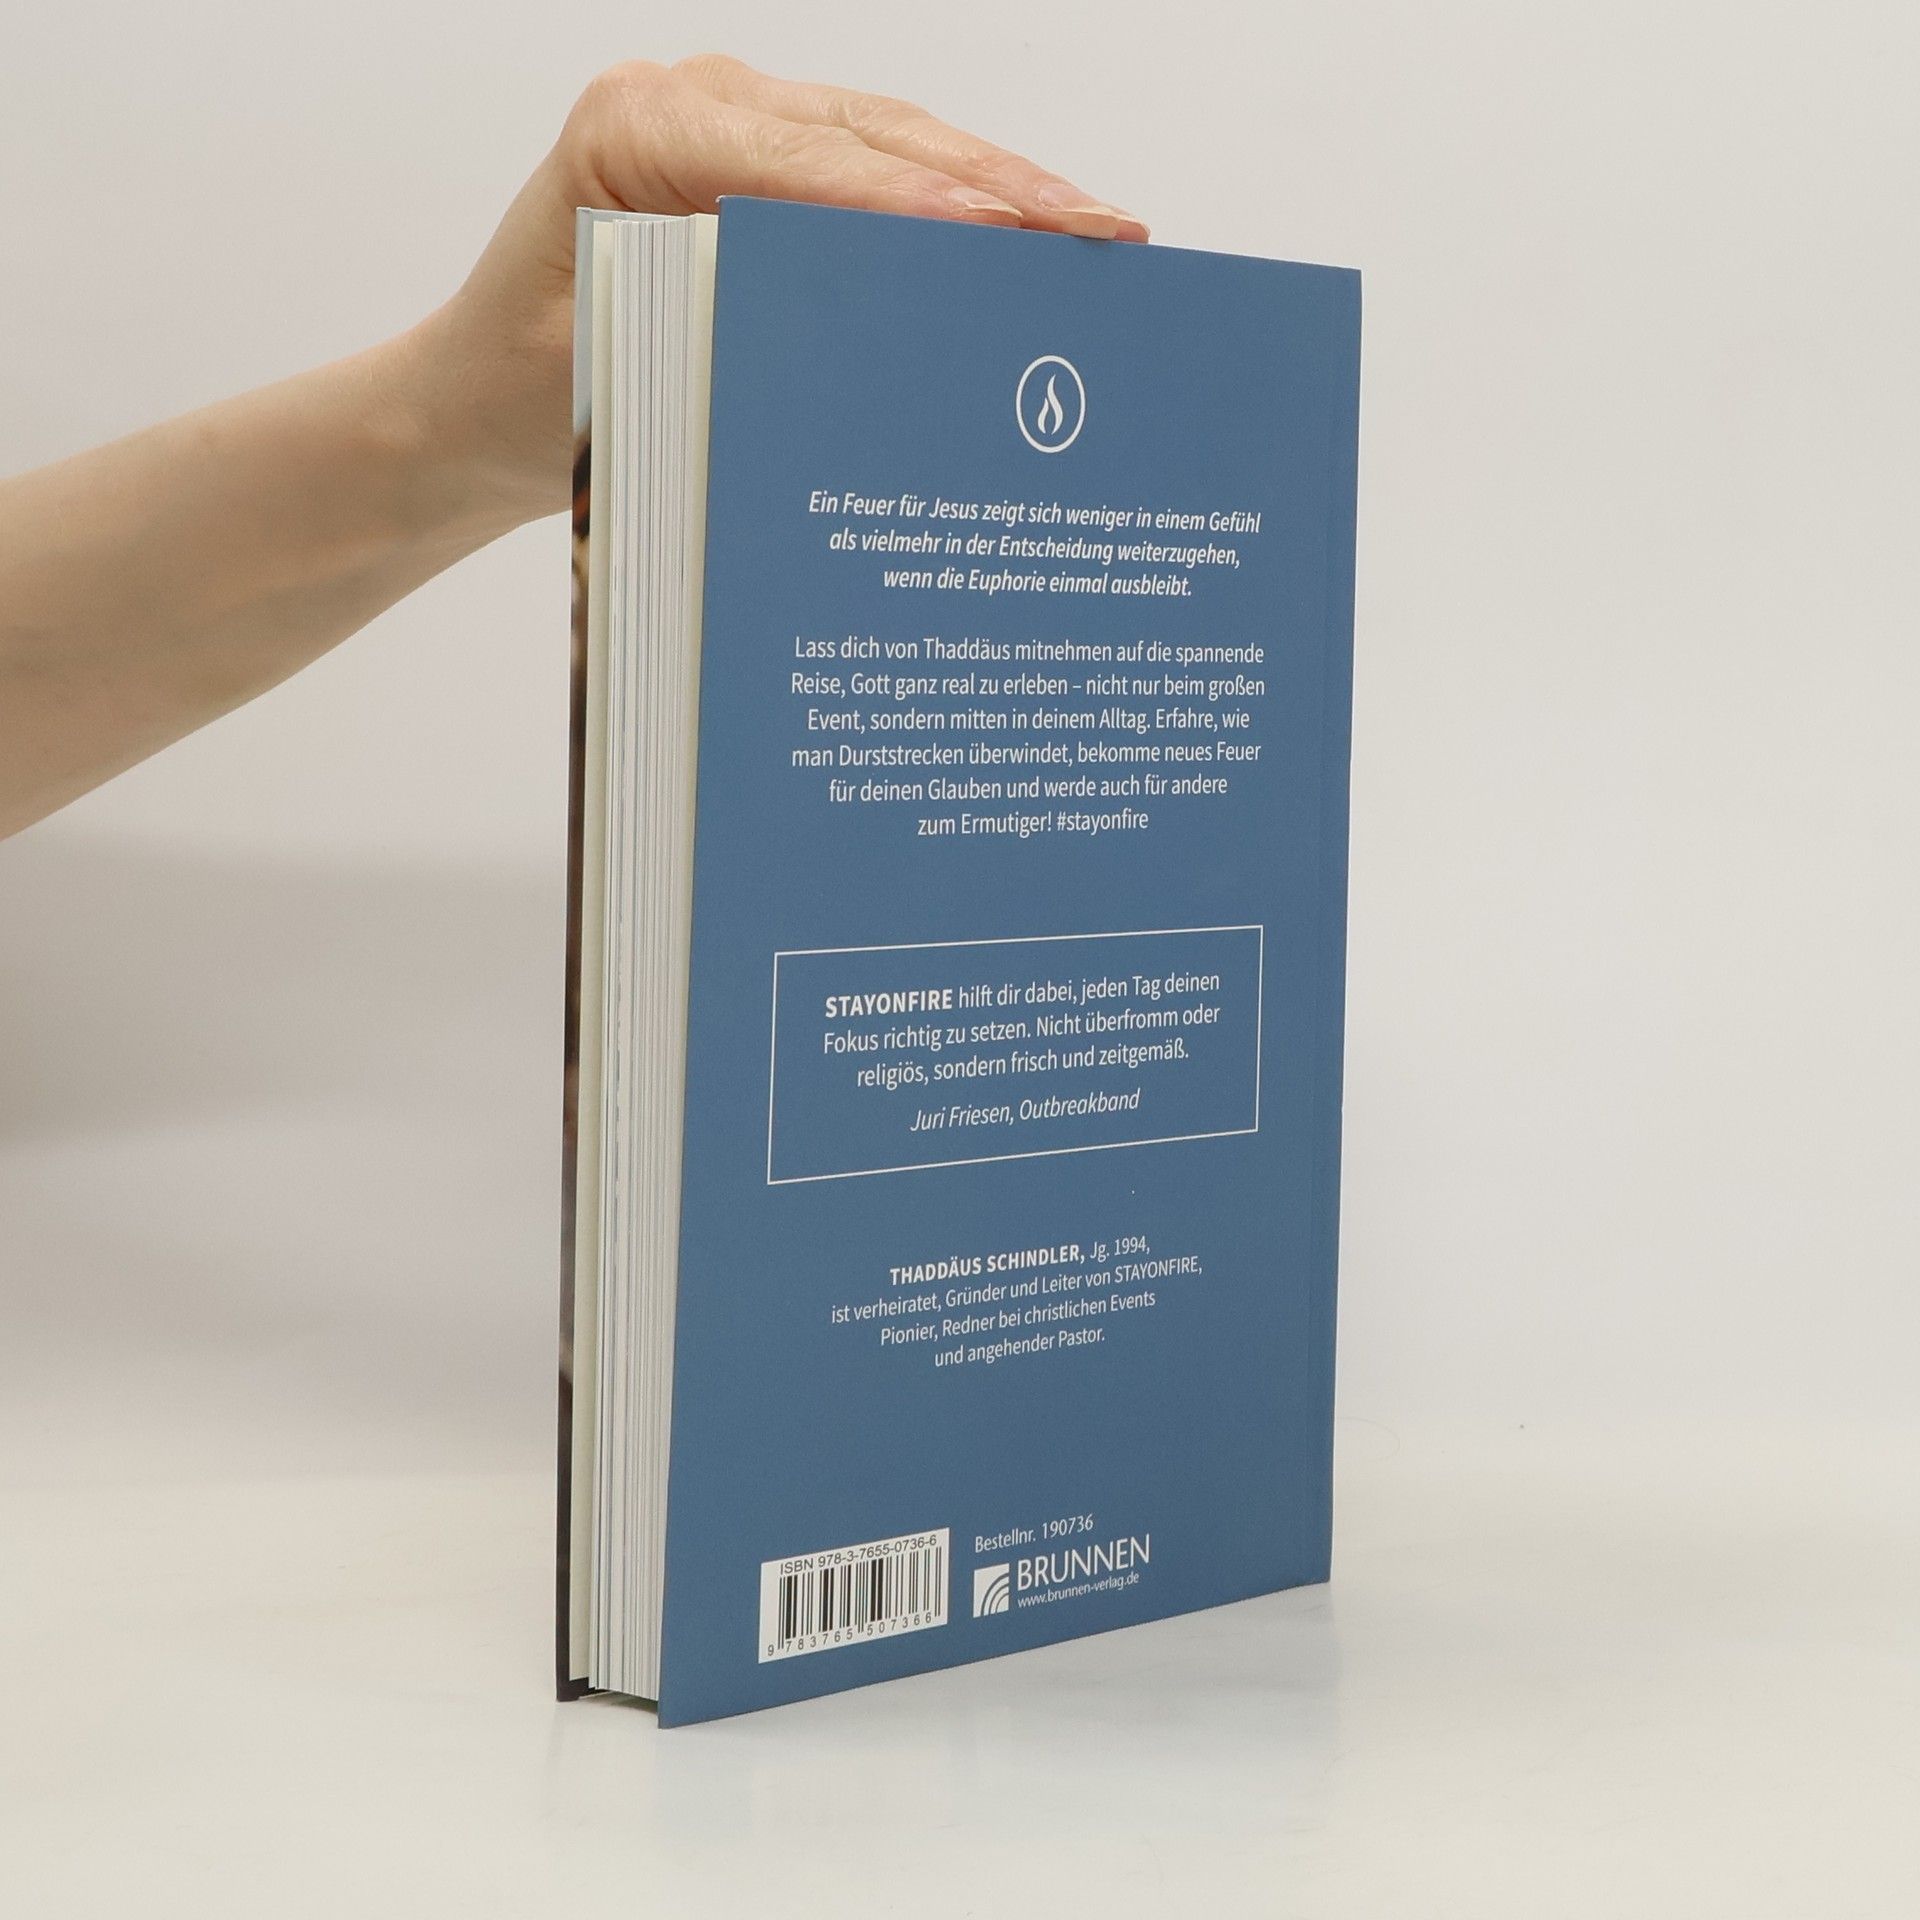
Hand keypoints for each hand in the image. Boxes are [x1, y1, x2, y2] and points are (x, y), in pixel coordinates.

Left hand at [411, 55, 1147, 529]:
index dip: (924, 204)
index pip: (811, 164)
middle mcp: (691, 104)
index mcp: (639, 129)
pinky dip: (956, 204)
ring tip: (1097, 233)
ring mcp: (731, 126)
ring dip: (998, 187)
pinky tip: (1030, 239)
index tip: (1014, 240)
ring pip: (893, 142)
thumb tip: (878, 334)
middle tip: (1103, 234)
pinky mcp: (761, 168)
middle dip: (998, 188)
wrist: (472, 406)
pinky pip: (877, 172)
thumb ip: (735, 330)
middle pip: (875, 136)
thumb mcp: (620, 374)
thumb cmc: (527, 396)